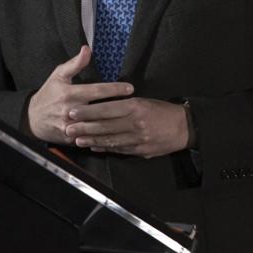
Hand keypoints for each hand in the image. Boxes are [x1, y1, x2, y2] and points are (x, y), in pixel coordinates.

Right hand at [27, 46, 133, 143]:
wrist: (31, 119)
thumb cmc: (48, 94)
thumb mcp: (59, 75)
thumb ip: (75, 63)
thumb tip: (87, 49)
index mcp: (70, 93)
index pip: (97, 90)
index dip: (115, 89)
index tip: (130, 88)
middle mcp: (71, 110)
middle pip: (101, 109)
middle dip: (120, 107)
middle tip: (137, 105)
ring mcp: (71, 126)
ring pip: (97, 126)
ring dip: (114, 123)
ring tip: (131, 119)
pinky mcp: (71, 139)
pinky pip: (90, 138)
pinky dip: (104, 136)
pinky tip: (118, 133)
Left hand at [64, 97, 189, 158]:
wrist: (184, 127)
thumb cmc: (163, 111)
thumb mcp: (144, 101)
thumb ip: (125, 105)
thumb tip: (104, 107)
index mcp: (135, 107)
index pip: (106, 109)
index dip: (88, 112)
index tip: (73, 112)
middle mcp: (135, 123)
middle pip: (104, 126)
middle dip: (84, 128)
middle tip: (68, 127)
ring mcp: (137, 139)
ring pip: (109, 140)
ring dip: (91, 140)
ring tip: (77, 140)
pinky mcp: (140, 150)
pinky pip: (119, 149)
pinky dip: (105, 148)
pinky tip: (95, 148)